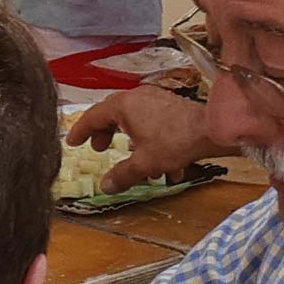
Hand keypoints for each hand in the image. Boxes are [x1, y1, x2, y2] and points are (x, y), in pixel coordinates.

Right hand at [69, 83, 221, 187]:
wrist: (211, 129)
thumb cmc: (174, 142)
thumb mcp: (144, 163)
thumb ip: (122, 174)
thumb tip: (105, 186)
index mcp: (123, 105)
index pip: (93, 116)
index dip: (80, 130)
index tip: (72, 141)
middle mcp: (137, 97)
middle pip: (111, 112)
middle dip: (104, 132)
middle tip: (100, 148)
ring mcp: (154, 98)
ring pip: (131, 115)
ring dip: (126, 135)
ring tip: (129, 154)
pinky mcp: (169, 104)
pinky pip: (148, 117)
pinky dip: (144, 134)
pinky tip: (155, 155)